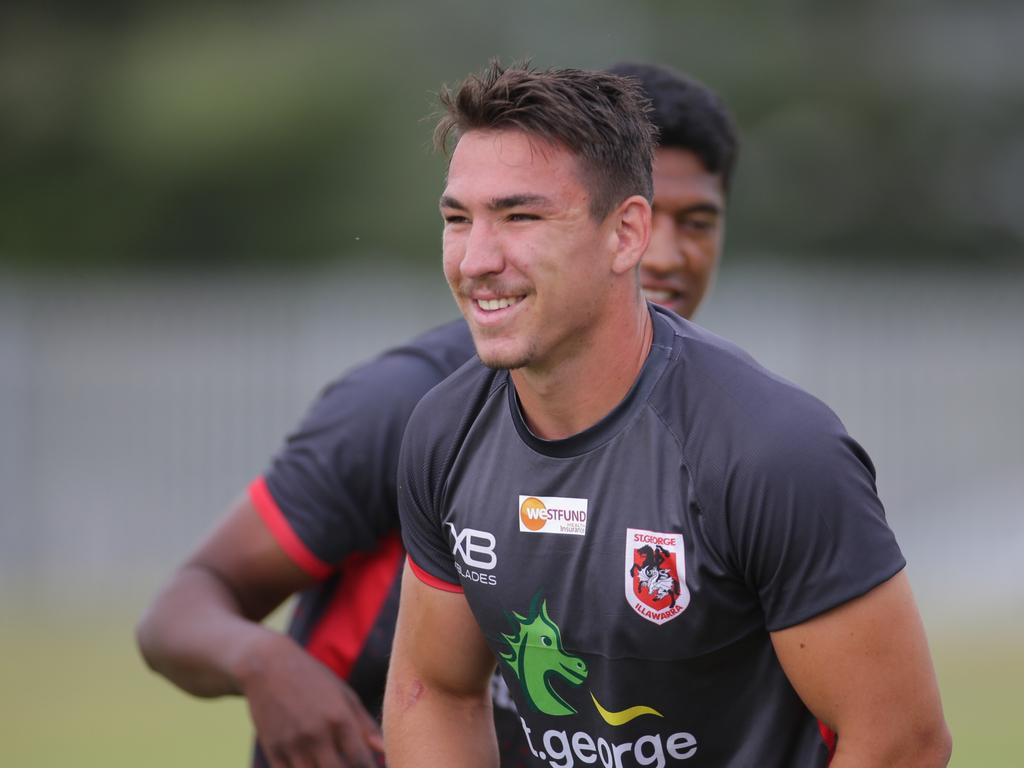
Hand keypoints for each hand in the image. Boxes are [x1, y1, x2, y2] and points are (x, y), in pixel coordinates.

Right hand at [239, 631, 384, 767]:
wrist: (266, 666)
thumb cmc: (312, 678)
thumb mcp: (343, 694)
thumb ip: (365, 725)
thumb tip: (383, 750)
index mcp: (339, 717)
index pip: (360, 760)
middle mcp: (316, 733)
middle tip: (350, 765)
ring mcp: (292, 744)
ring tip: (330, 762)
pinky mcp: (273, 750)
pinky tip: (312, 765)